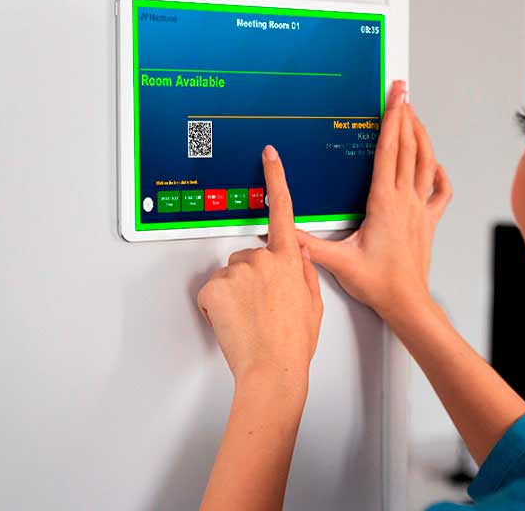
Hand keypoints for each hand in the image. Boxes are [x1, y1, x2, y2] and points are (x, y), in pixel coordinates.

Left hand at [197, 145, 323, 383]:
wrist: (273, 369)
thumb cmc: (294, 342)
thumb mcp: (312, 303)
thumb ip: (304, 271)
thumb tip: (299, 253)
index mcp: (290, 259)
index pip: (283, 210)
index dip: (276, 179)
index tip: (269, 156)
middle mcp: (262, 258)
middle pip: (247, 255)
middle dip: (249, 276)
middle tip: (260, 307)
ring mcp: (237, 272)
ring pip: (228, 275)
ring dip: (233, 293)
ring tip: (248, 319)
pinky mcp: (215, 288)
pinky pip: (212, 292)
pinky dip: (217, 307)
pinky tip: (234, 322)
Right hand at [295, 81, 451, 322]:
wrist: (407, 302)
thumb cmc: (378, 283)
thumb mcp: (337, 262)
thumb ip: (309, 244)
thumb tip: (284, 231)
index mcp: (384, 202)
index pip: (388, 150)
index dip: (391, 119)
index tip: (395, 97)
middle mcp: (405, 200)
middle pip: (408, 147)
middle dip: (405, 115)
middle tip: (402, 91)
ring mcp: (420, 209)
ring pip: (426, 163)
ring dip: (422, 137)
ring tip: (415, 115)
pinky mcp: (428, 221)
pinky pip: (440, 191)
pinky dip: (438, 173)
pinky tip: (434, 165)